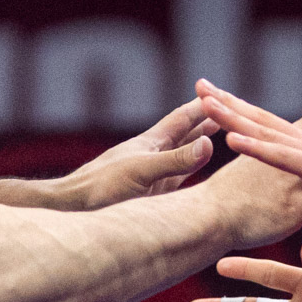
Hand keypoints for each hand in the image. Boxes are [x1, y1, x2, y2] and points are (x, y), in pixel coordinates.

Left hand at [63, 97, 218, 208]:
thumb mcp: (142, 172)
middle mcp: (154, 153)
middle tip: (227, 106)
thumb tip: (208, 144)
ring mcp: (153, 172)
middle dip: (206, 118)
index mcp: (151, 142)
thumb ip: (175, 160)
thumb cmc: (102, 188)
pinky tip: (198, 166)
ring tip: (219, 129)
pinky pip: (181, 174)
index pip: (183, 118)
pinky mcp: (152, 192)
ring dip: (201, 139)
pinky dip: (195, 166)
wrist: (74, 209)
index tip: (219, 92)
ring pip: (185, 151)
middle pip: (186, 131)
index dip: (201, 105)